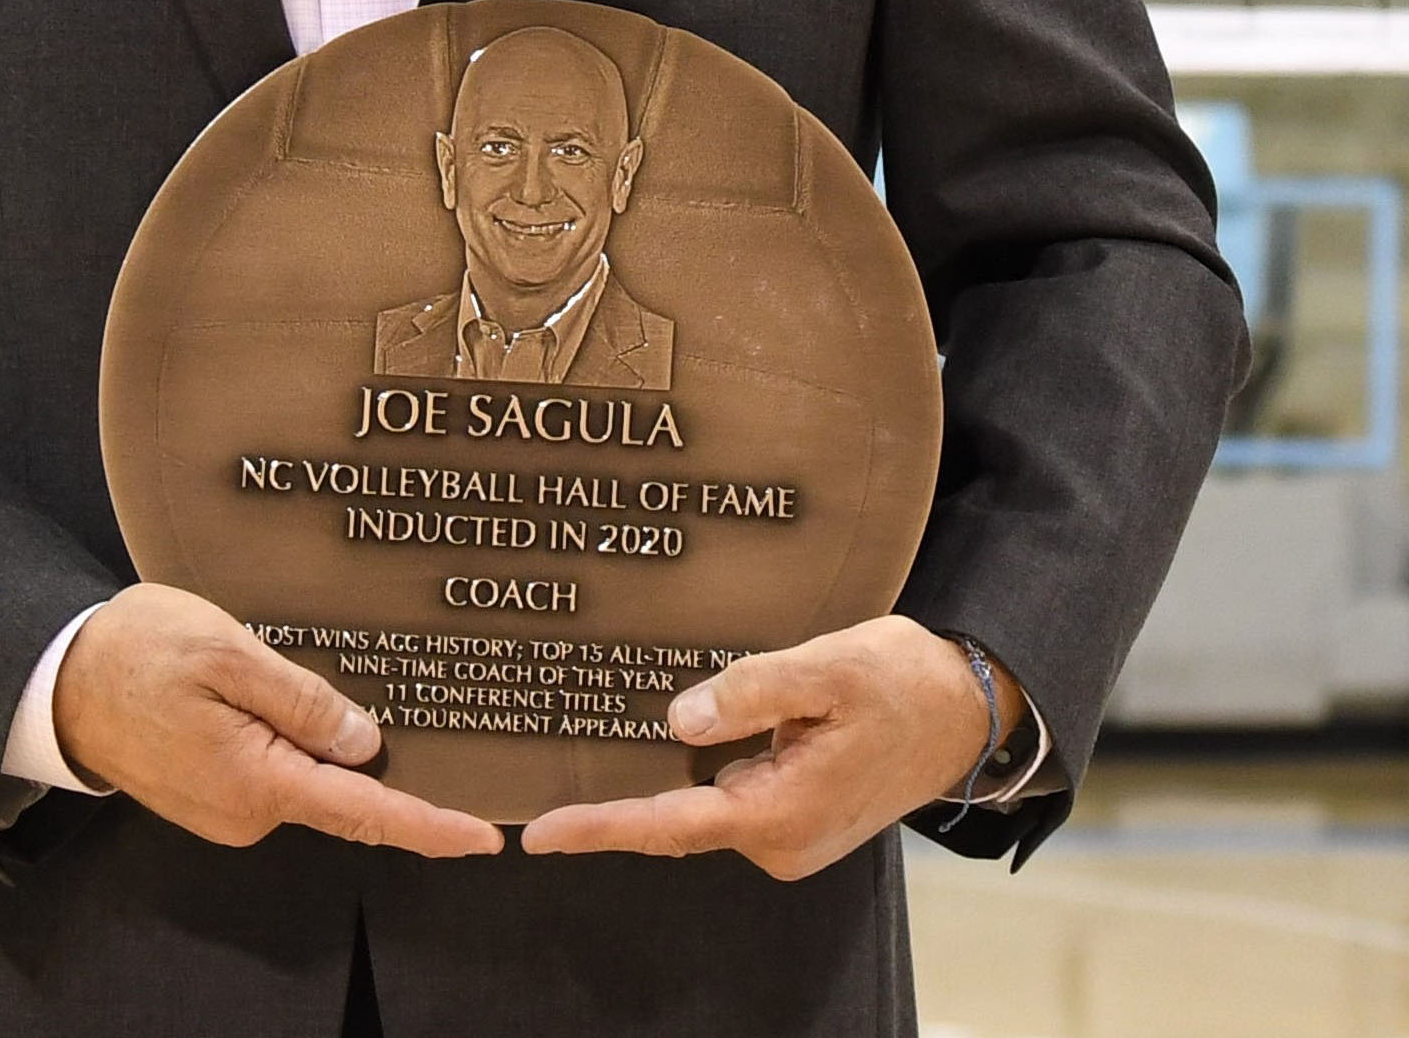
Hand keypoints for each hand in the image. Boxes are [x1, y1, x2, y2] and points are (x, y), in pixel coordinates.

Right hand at [54, 582, 502, 858]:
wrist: (59, 679)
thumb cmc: (139, 652)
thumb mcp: (226, 652)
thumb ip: (301, 700)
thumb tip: (367, 744)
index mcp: (256, 781)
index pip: (363, 814)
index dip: (429, 826)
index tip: (484, 838)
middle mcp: (246, 812)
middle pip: (338, 789)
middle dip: (367, 752)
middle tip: (377, 683)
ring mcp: (227, 810)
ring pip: (304, 775)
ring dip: (318, 738)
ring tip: (283, 670)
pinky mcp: (212, 794)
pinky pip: (273, 771)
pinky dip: (289, 740)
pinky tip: (268, 695)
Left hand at [522, 616, 1015, 876]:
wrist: (966, 710)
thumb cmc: (901, 683)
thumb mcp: (826, 668)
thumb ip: (750, 692)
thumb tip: (679, 718)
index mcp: (780, 813)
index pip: (669, 825)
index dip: (600, 828)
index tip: (540, 833)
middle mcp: (780, 839)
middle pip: (679, 816)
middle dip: (624, 789)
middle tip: (564, 752)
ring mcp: (790, 833)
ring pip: (706, 800)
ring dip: (674, 769)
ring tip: (629, 726)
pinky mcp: (798, 815)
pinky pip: (734, 791)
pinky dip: (709, 765)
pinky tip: (699, 725)